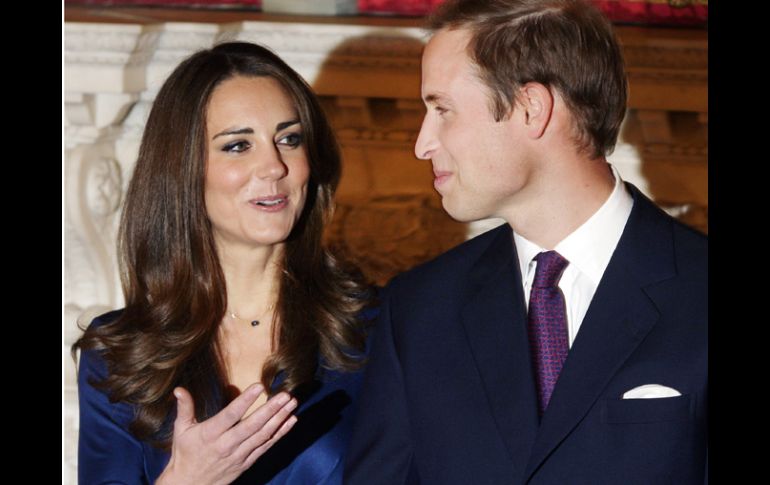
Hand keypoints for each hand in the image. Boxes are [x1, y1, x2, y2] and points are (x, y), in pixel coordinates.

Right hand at [155, 383, 297, 484]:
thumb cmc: (185, 454)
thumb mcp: (181, 430)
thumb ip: (185, 408)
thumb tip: (179, 389)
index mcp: (210, 434)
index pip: (230, 415)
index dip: (245, 401)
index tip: (260, 387)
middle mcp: (226, 445)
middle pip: (252, 426)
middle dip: (271, 410)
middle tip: (285, 395)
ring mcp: (238, 455)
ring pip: (262, 436)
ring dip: (279, 419)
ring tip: (292, 404)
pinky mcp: (246, 463)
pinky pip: (265, 447)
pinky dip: (279, 434)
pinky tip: (291, 421)